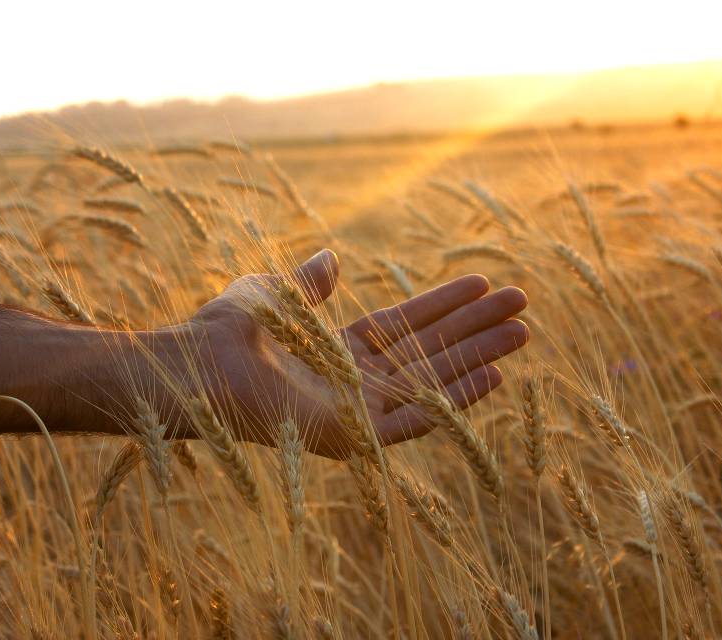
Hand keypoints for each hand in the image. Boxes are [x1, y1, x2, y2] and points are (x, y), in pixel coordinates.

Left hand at [186, 249, 528, 457]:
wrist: (198, 367)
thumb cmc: (225, 331)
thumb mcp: (274, 294)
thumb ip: (307, 284)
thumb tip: (329, 257)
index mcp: (336, 351)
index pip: (404, 326)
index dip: (444, 305)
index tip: (483, 283)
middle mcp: (353, 382)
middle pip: (429, 351)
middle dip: (475, 327)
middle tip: (522, 304)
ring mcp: (358, 411)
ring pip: (433, 382)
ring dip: (478, 357)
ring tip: (523, 332)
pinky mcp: (357, 436)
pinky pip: (418, 419)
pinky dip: (456, 398)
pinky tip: (494, 374)